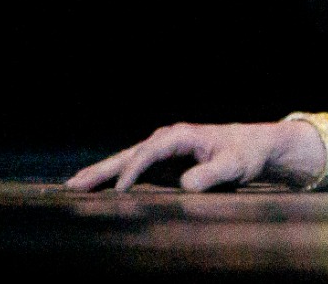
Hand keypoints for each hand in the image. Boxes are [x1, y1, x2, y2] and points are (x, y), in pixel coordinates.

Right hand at [66, 120, 326, 192]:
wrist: (255, 147)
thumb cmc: (246, 154)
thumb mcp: (235, 165)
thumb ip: (213, 173)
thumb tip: (186, 184)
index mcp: (180, 136)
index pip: (149, 152)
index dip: (133, 170)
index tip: (120, 190)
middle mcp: (166, 140)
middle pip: (128, 154)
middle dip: (102, 170)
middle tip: (73, 185)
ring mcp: (162, 151)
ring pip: (125, 162)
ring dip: (100, 174)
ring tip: (72, 187)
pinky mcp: (162, 164)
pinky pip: (132, 171)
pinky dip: (112, 179)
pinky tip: (95, 189)